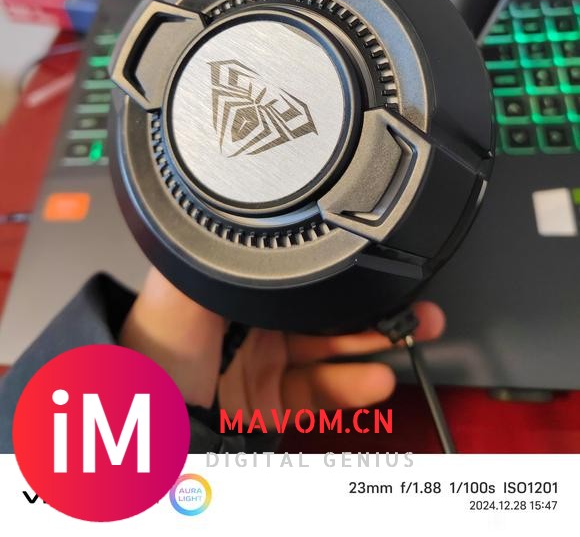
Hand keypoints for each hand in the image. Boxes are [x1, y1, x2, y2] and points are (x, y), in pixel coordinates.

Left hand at [120, 268, 444, 429]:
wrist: (145, 427)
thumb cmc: (151, 356)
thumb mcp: (178, 291)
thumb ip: (204, 248)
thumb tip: (211, 193)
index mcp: (233, 287)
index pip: (296, 271)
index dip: (337, 267)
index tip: (375, 260)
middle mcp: (253, 322)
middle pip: (324, 308)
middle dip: (372, 304)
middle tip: (412, 303)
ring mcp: (265, 364)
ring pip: (333, 349)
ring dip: (375, 344)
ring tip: (406, 337)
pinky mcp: (274, 403)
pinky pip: (323, 393)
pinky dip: (353, 387)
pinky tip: (373, 379)